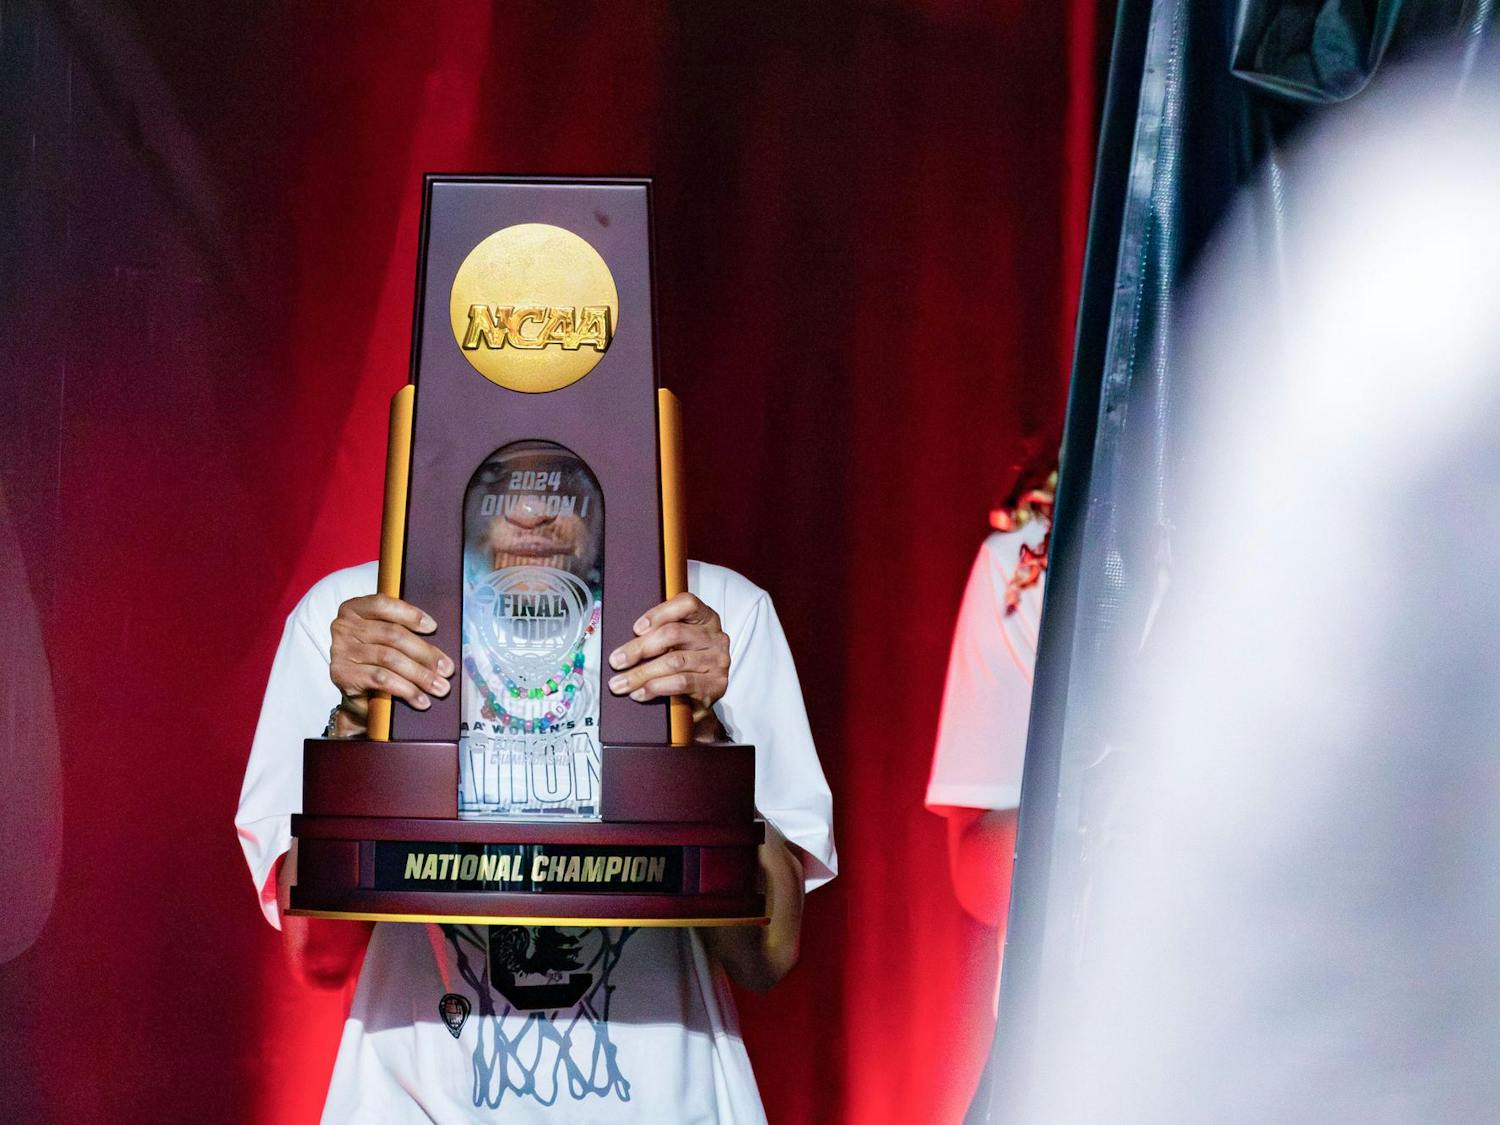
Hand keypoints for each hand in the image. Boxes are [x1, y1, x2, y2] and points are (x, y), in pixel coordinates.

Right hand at [328, 594, 452, 734]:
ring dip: (420, 675)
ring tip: (440, 687)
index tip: (433, 627)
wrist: (358, 698)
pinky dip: (406, 689)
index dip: (410, 614)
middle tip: (447, 669)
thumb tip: (439, 646)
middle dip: (424, 652)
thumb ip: (403, 632)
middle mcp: (344, 627)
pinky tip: (421, 699)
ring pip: (389, 658)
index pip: (383, 605)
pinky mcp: (343, 675)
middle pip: (392, 635)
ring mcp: (341, 651)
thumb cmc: (377, 662)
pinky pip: (381, 679)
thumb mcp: (386, 640)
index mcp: (354, 609)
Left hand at [606, 592, 729, 722]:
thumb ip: (658, 635)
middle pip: (674, 634)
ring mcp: (717, 661)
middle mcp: (715, 637)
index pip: (687, 604)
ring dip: (641, 673)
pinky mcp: (715, 685)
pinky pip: (681, 683)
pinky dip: (656, 687)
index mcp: (706, 619)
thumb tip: (624, 644)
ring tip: (621, 683)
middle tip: (616, 661)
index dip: (660, 613)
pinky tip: (640, 693)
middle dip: (639, 648)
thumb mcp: (675, 644)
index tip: (636, 628)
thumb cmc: (684, 667)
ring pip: (673, 662)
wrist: (700, 702)